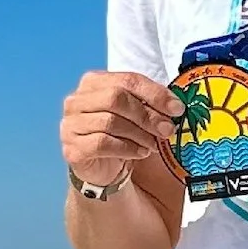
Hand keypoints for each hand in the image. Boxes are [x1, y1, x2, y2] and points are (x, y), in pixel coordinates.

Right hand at [60, 70, 182, 187]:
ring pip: (110, 122)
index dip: (154, 93)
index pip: (127, 80)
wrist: (102, 168)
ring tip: (154, 144)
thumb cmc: (120, 135)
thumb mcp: (136, 114)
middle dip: (147, 115)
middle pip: (116, 98)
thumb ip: (150, 105)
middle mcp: (77, 100)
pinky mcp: (73, 148)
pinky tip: (140, 153)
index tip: (177, 108)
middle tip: (167, 129)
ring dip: (140, 134)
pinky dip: (127, 148)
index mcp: (93, 82)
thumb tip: (175, 106)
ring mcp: (71, 124)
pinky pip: (102, 143)